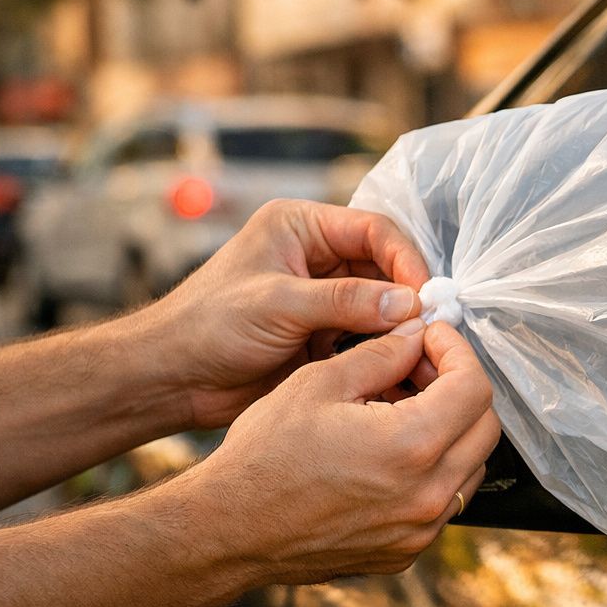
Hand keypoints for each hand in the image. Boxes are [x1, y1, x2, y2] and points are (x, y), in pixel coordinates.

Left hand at [138, 199, 430, 428]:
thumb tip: (409, 303)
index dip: (406, 260)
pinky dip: (387, 349)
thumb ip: (345, 301)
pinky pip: (370, 337)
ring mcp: (322, 298)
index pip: (373, 230)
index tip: (426, 295)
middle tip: (434, 326)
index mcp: (300, 227)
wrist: (172, 379)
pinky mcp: (324, 336)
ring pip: (383, 304)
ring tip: (422, 348)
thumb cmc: (207, 327)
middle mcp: (316, 257)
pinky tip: (401, 364)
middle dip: (409, 295)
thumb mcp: (277, 304)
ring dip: (401, 325)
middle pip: (385, 267)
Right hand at [174, 320, 500, 588]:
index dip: (456, 351)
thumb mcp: (318, 384)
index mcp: (411, 446)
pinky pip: (442, 500)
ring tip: (401, 405)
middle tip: (419, 367)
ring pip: (469, 465)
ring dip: (449, 428)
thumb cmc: (263, 458)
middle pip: (485, 427)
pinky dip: (431, 468)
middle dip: (460, 387)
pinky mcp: (406, 551)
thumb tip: (416, 337)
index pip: (474, 387)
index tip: (431, 337)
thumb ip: (381, 355)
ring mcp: (420, 530)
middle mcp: (428, 495)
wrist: (228, 531)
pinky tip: (390, 448)